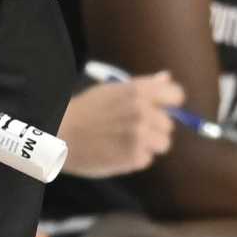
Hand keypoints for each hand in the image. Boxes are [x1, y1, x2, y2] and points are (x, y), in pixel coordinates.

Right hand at [59, 72, 181, 177]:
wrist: (60, 134)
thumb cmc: (86, 111)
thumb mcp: (113, 90)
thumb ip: (143, 85)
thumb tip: (166, 77)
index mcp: (139, 91)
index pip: (176, 95)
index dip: (169, 104)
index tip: (161, 110)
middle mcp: (143, 111)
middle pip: (169, 125)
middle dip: (154, 129)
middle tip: (131, 130)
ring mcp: (140, 135)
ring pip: (163, 144)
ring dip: (148, 146)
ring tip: (125, 142)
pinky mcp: (134, 157)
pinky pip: (147, 159)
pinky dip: (135, 159)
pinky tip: (117, 152)